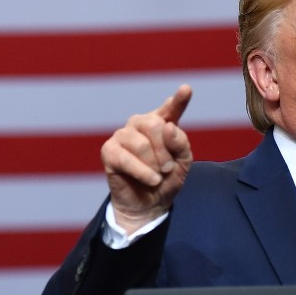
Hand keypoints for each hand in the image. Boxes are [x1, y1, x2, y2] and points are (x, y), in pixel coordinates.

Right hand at [100, 84, 192, 233]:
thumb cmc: (165, 181)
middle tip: (167, 169)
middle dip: (165, 152)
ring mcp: (122, 135)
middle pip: (154, 125)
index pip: (171, 108)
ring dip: (154, 165)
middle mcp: (140, 124)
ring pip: (141, 144)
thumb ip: (180, 143)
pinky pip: (126, 158)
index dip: (179, 99)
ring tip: (157, 177)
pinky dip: (142, 172)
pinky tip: (150, 180)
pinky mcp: (109, 151)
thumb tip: (167, 127)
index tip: (186, 89)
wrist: (148, 205)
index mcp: (161, 123)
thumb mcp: (182, 163)